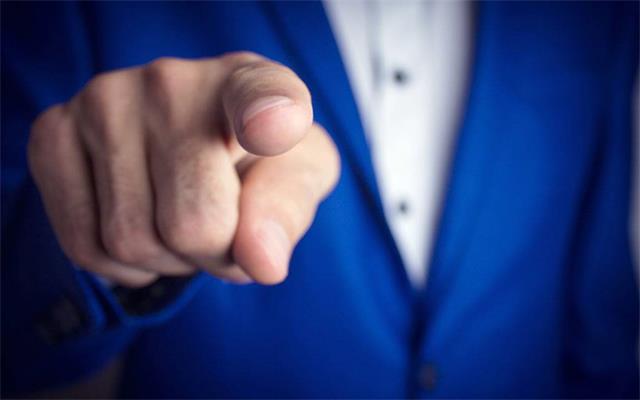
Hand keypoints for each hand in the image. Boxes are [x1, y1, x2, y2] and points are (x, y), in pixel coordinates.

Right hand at [28, 52, 339, 286]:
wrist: (197, 146)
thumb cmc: (257, 160)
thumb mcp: (296, 178)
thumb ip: (287, 212)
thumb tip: (261, 262)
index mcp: (250, 84)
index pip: (258, 97)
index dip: (265, 116)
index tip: (271, 126)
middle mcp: (171, 82)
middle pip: (192, 225)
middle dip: (213, 254)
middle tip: (221, 226)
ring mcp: (104, 101)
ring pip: (130, 240)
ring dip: (166, 260)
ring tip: (181, 219)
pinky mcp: (54, 132)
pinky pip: (84, 245)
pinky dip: (122, 264)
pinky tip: (143, 227)